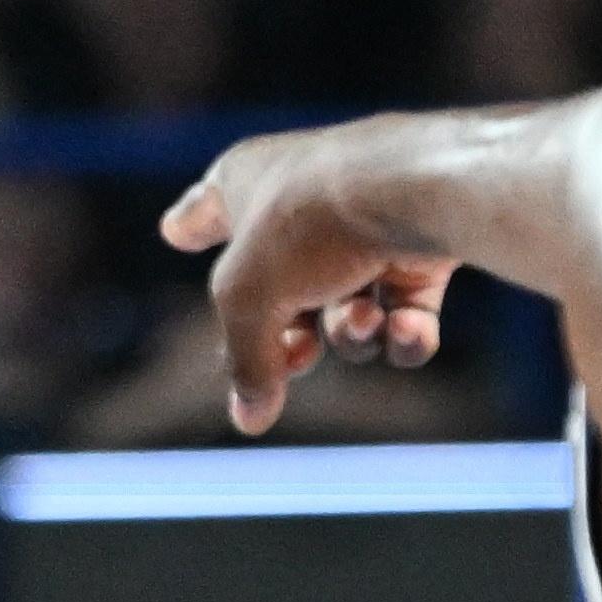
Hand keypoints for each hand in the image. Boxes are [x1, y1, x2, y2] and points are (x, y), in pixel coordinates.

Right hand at [163, 125, 462, 436]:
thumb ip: (245, 362)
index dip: (192, 226)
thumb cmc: (311, 223)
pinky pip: (404, 309)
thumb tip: (249, 419)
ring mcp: (366, 225)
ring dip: (353, 331)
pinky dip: (405, 331)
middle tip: (296, 359)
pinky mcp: (423, 248)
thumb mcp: (249, 301)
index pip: (206, 210)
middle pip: (282, 287)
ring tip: (364, 319)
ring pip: (346, 306)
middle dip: (289, 334)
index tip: (178, 232)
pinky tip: (407, 329)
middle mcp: (303, 200)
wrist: (419, 193)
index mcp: (245, 181)